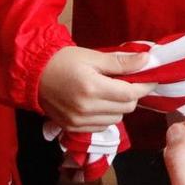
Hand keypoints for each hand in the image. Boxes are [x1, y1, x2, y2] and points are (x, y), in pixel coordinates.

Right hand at [38, 46, 154, 131]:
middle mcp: (86, 109)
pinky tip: (99, 103)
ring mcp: (78, 122)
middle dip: (132, 95)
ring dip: (119, 107)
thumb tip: (147, 61)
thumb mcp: (93, 56)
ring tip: (111, 91)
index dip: (144, 86)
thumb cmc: (64, 60)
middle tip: (128, 82)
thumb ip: (121, 62)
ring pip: (116, 119)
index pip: (130, 94)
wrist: (33, 74)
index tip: (151, 78)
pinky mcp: (72, 128)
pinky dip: (106, 116)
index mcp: (92, 88)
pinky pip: (101, 126)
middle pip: (126, 108)